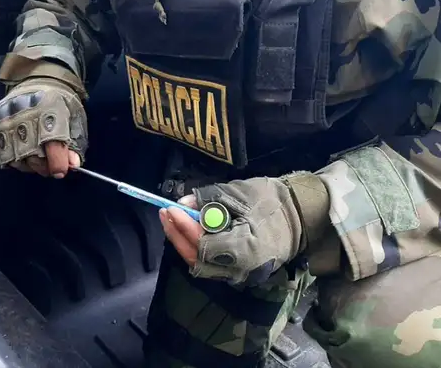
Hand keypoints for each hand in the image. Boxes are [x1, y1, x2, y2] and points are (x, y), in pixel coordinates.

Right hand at [0, 77, 87, 177]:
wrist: (36, 81)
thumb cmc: (59, 103)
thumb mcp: (74, 120)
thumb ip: (74, 144)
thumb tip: (72, 165)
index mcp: (48, 109)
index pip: (51, 145)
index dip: (57, 164)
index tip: (61, 171)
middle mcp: (22, 114)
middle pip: (31, 156)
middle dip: (43, 166)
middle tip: (49, 165)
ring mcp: (2, 120)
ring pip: (14, 159)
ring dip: (26, 165)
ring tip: (34, 157)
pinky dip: (10, 160)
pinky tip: (19, 152)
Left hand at [159, 173, 330, 286]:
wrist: (303, 216)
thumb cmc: (272, 202)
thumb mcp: (238, 194)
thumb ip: (208, 200)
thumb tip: (182, 203)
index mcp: (242, 250)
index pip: (201, 245)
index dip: (183, 227)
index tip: (169, 208)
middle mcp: (239, 269)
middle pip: (196, 260)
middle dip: (177, 236)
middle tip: (165, 214)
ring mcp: (240, 274)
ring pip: (201, 265)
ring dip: (183, 242)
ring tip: (172, 220)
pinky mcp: (239, 271)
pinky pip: (211, 264)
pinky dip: (196, 248)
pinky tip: (188, 230)